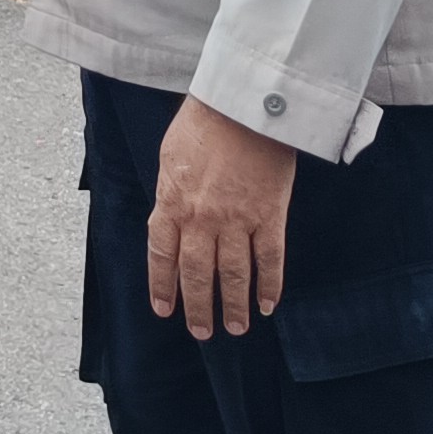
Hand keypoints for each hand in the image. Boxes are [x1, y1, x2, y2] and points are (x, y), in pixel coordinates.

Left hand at [146, 96, 299, 340]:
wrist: (245, 101)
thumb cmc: (205, 120)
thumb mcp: (171, 155)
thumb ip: (170, 192)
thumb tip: (169, 218)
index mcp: (172, 201)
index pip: (162, 255)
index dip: (163, 286)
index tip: (165, 309)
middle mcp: (201, 218)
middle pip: (197, 273)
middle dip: (199, 307)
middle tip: (203, 332)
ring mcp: (236, 219)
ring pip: (233, 274)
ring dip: (233, 305)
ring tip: (237, 327)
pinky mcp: (270, 215)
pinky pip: (269, 259)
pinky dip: (270, 285)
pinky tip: (268, 303)